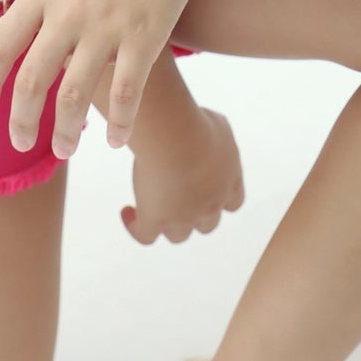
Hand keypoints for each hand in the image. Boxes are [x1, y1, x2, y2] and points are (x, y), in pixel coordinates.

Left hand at [0, 0, 206, 158]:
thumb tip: (30, 29)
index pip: (0, 46)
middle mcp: (67, 13)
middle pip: (32, 81)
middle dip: (22, 121)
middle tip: (22, 143)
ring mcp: (106, 27)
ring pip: (74, 97)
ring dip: (65, 132)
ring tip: (65, 150)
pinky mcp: (145, 36)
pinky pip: (126, 92)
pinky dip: (118, 122)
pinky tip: (115, 139)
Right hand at [120, 106, 244, 244]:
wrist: (177, 140)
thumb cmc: (196, 126)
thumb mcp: (216, 125)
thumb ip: (215, 136)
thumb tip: (204, 131)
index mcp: (229, 182)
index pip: (233, 203)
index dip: (220, 200)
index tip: (206, 187)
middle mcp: (210, 205)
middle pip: (207, 225)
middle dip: (194, 213)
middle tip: (177, 196)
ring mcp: (183, 217)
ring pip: (178, 235)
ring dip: (167, 224)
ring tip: (150, 205)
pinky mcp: (155, 220)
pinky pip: (144, 236)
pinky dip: (135, 227)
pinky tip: (128, 211)